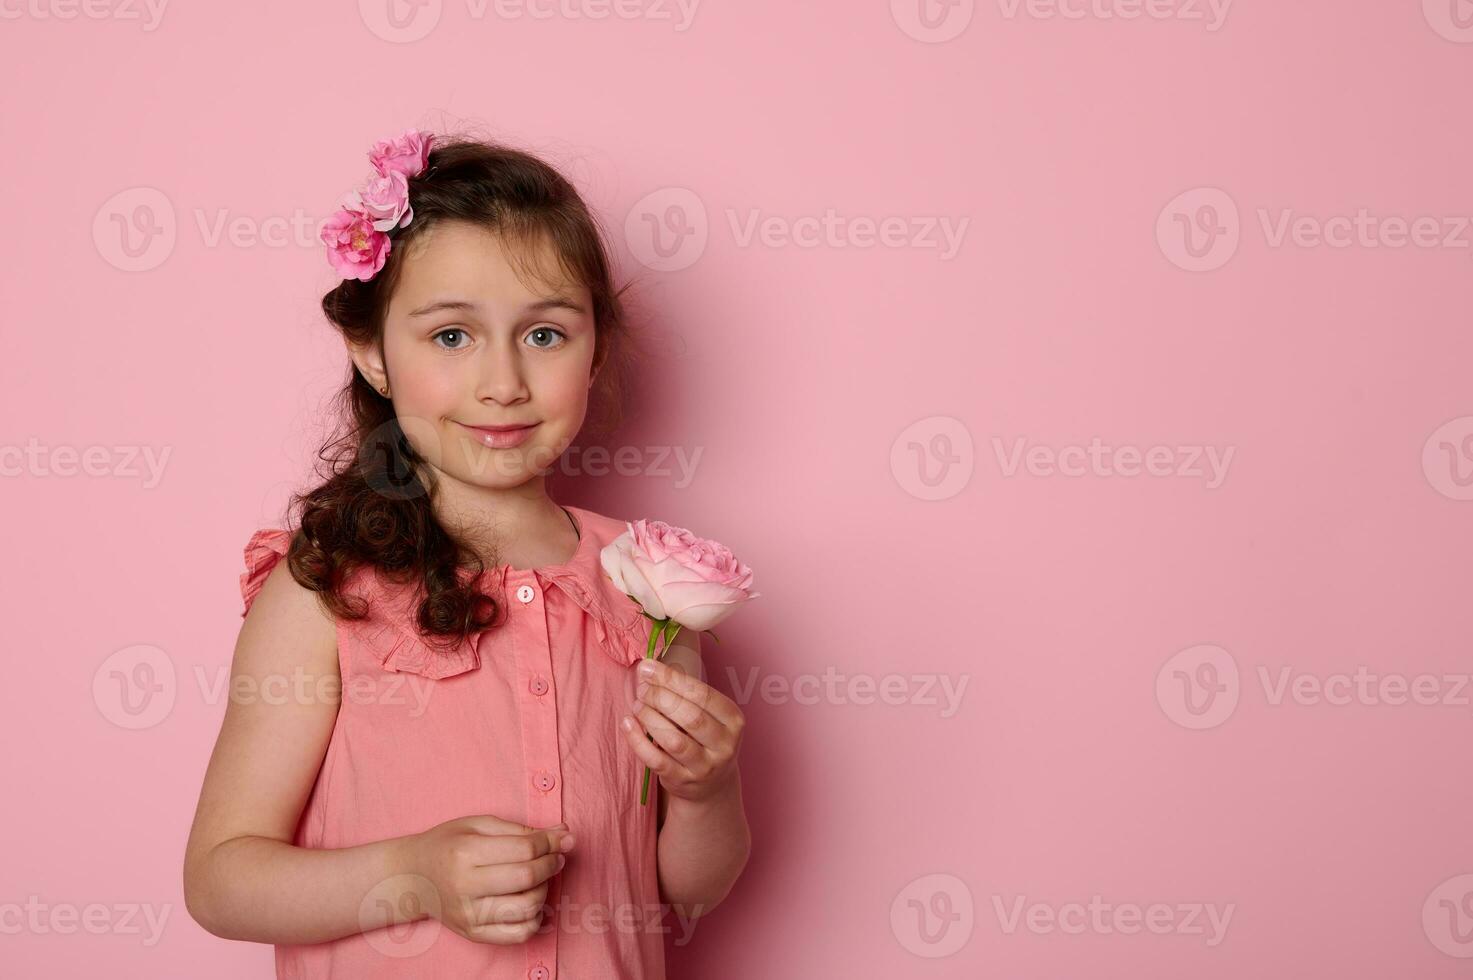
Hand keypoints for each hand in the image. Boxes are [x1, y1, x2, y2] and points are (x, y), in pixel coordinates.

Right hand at [403, 814, 574, 944]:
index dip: (551, 843)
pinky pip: (518, 935)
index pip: (524, 849)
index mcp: (465, 852)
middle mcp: (465, 886)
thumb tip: (564, 834)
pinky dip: (534, 919)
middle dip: (551, 864)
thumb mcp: (479, 825)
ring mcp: (468, 914)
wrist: (413, 877)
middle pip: (527, 878)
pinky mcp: (473, 934)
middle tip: (555, 857)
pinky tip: (530, 902)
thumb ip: (521, 829)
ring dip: (544, 890)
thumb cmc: (448, 845)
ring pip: (526, 908)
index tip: (563, 839)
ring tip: (539, 878)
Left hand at [622, 656, 745, 804]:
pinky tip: (627, 723)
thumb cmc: (704, 737)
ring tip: (637, 704)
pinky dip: (638, 740)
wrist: (711, 784)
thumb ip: (686, 693)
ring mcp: (704, 767)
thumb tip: (649, 669)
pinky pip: (656, 760)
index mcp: (734, 720)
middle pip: (690, 716)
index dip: (672, 679)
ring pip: (673, 740)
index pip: (703, 694)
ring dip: (650, 717)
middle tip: (642, 688)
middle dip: (660, 697)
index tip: (648, 668)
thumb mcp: (709, 715)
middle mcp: (724, 745)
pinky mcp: (682, 781)